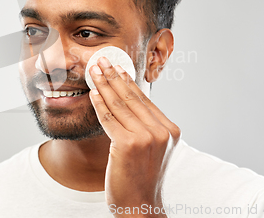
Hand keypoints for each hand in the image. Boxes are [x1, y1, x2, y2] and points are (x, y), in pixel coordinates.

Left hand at [89, 56, 180, 217]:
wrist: (139, 205)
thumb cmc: (141, 177)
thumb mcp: (151, 148)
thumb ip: (145, 125)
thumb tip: (128, 98)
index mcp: (170, 130)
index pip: (145, 100)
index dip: (129, 81)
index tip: (118, 67)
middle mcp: (161, 132)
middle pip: (132, 98)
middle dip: (114, 76)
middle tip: (102, 60)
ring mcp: (146, 138)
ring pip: (119, 105)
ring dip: (104, 84)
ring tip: (94, 70)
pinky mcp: (127, 144)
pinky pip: (109, 119)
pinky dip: (99, 104)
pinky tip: (93, 92)